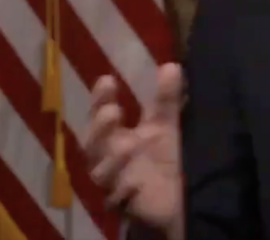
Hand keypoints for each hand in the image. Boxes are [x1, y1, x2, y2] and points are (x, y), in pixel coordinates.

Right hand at [84, 63, 183, 235]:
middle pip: (91, 144)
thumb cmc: (164, 158)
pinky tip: (135, 183)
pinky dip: (123, 190)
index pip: (100, 114)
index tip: (107, 80)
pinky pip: (116, 199)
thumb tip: (171, 65)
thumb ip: (166, 99)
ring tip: (129, 144)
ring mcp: (113, 182)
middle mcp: (108, 158)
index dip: (100, 99)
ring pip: (100, 172)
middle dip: (99, 128)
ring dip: (112, 158)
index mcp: (115, 136)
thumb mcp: (166, 126)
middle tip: (112, 111)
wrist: (177, 197)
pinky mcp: (123, 204)